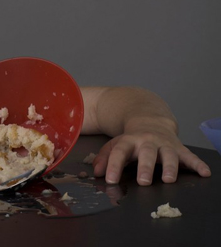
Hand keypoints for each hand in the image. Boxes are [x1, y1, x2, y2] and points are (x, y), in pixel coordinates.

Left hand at [91, 123, 211, 184]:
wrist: (150, 120)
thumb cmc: (131, 139)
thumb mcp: (115, 144)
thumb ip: (104, 158)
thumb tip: (97, 172)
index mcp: (129, 141)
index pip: (119, 152)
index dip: (113, 166)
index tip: (110, 180)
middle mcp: (147, 141)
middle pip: (147, 153)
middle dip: (145, 167)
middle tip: (143, 181)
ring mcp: (164, 144)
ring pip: (169, 155)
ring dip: (170, 167)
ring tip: (168, 179)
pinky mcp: (179, 148)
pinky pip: (190, 156)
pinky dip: (198, 164)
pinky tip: (204, 173)